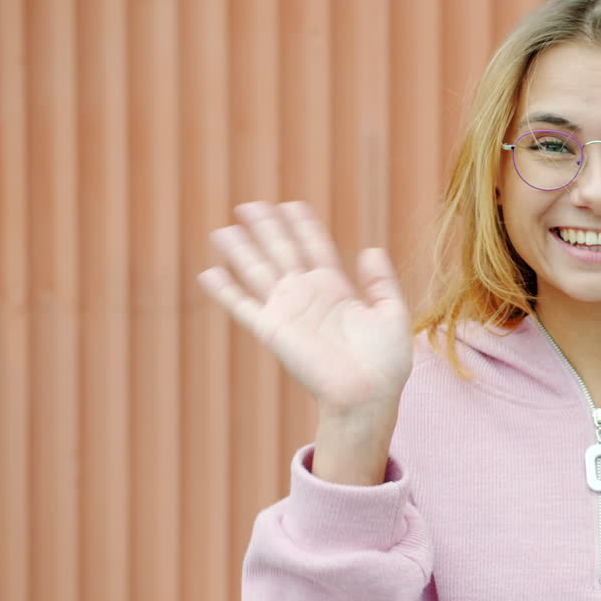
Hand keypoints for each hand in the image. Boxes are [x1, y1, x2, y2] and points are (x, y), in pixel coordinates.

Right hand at [197, 201, 412, 417]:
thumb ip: (381, 282)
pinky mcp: (272, 330)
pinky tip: (208, 273)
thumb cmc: (385, 363)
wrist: (368, 395)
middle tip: (249, 205)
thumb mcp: (392, 314)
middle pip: (282, 252)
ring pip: (258, 271)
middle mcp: (308, 296)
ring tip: (223, 230)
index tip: (292, 205)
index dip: (303, 226)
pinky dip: (225, 291)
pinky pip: (243, 306)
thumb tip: (370, 249)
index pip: (315, 248)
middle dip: (266, 228)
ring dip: (240, 251)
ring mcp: (288, 311)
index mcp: (336, 290)